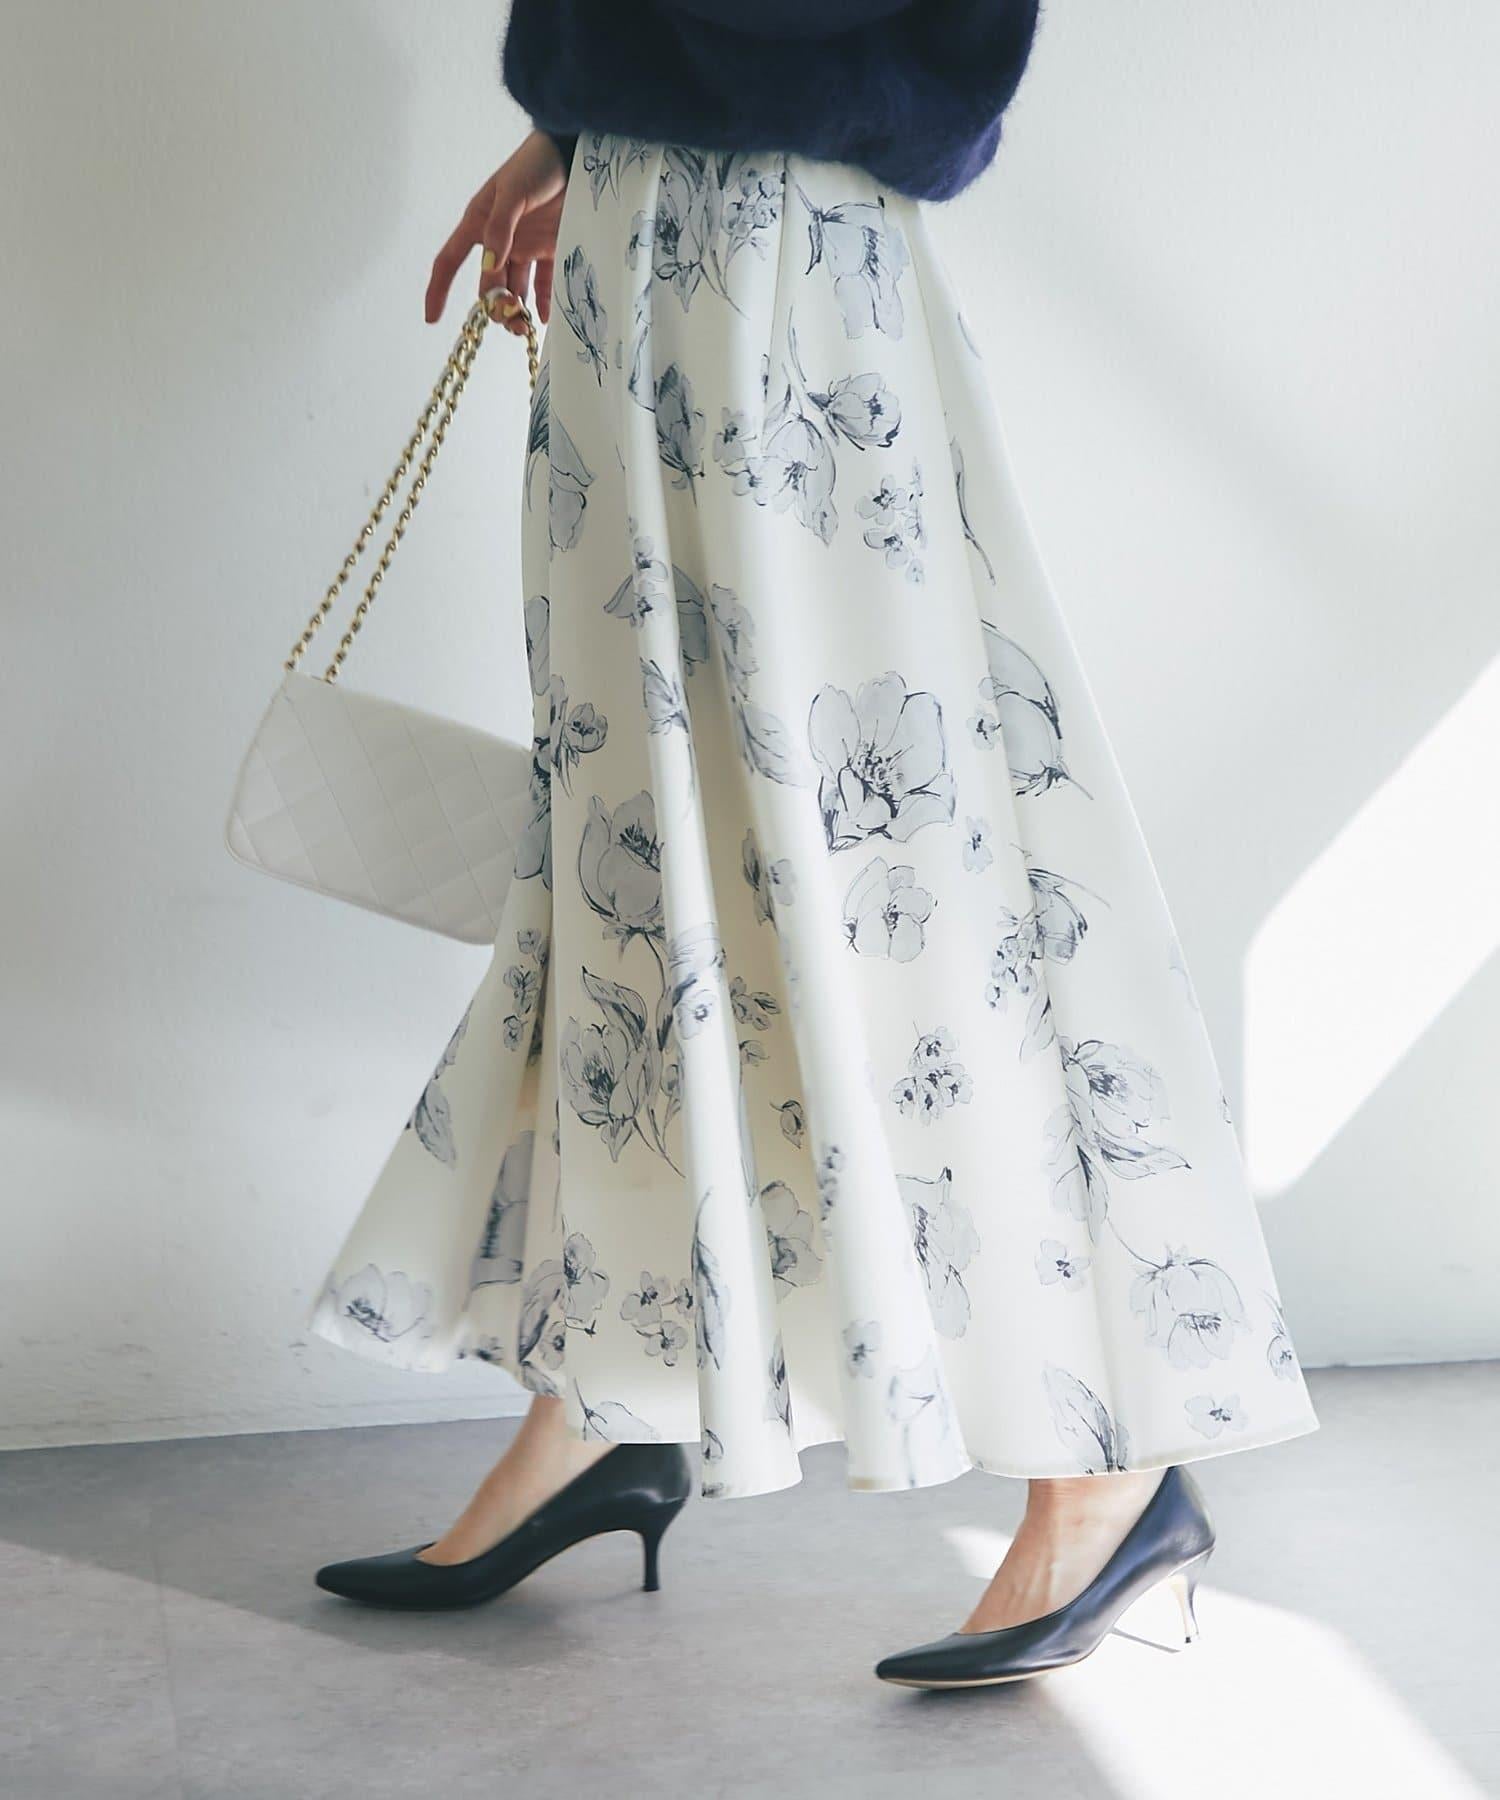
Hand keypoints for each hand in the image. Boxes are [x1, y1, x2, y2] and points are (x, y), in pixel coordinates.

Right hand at [425, 131, 567, 333]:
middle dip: (495, 308)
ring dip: (517, 311)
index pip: (450, 260)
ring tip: (527, 328)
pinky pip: (543, 283)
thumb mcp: (513, 191)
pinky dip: (543, 303)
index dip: (439, 288)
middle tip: (512, 322)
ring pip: (514, 289)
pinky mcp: (550, 249)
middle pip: (488, 285)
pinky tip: (545, 317)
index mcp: (479, 224)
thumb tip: (490, 264)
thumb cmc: (536, 164)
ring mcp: (525, 246)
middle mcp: (499, 240)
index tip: (432, 317)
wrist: (573, 153)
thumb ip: (501, 227)